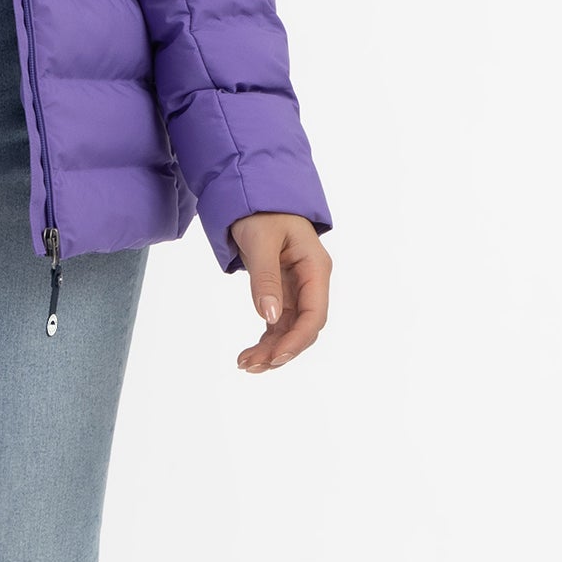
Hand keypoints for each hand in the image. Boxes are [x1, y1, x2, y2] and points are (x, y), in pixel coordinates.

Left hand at [230, 213, 331, 372]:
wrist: (254, 195)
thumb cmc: (262, 212)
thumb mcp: (262, 241)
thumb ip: (266, 278)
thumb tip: (270, 317)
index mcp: (315, 268)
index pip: (315, 314)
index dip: (297, 339)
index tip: (276, 357)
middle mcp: (310, 281)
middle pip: (304, 327)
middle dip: (282, 350)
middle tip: (252, 366)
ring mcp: (297, 288)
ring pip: (290, 329)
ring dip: (271, 349)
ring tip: (245, 365)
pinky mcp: (282, 291)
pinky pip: (278, 322)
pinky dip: (266, 339)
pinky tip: (250, 354)